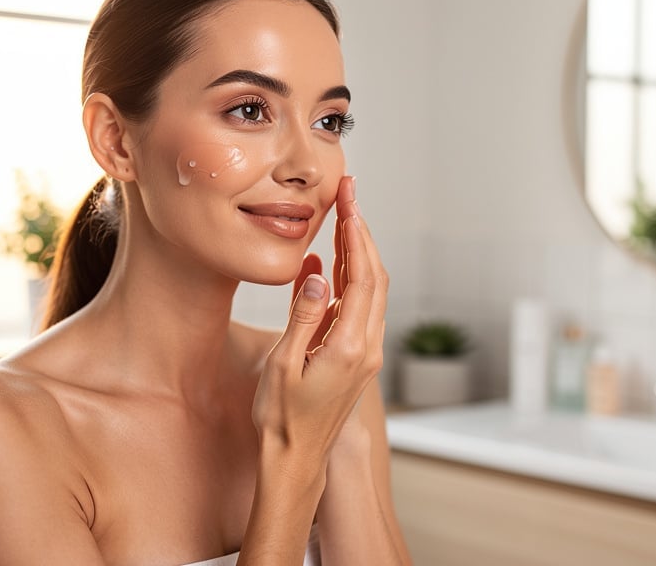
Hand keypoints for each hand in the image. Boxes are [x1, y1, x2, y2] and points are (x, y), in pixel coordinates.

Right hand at [252, 176, 387, 463]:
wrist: (296, 460)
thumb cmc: (283, 419)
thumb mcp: (284, 364)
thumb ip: (303, 316)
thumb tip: (319, 274)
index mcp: (351, 346)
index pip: (363, 276)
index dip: (358, 234)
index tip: (350, 201)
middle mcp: (367, 347)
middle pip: (373, 276)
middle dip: (361, 232)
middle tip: (349, 196)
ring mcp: (364, 353)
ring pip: (368, 291)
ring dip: (355, 254)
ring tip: (340, 219)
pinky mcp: (354, 357)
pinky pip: (354, 309)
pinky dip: (343, 282)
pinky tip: (323, 266)